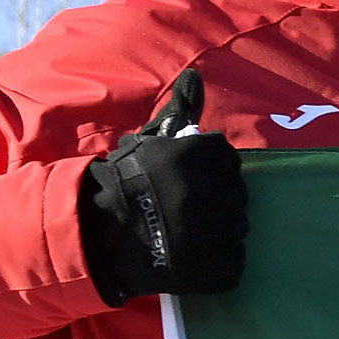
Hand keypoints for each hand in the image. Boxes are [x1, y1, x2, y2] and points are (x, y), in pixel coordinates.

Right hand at [79, 68, 248, 303]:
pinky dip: (216, 261)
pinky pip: (233, 262)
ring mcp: (223, 229)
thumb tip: (195, 75)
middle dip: (213, 200)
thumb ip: (181, 110)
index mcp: (207, 154)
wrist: (101, 233)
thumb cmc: (126, 181)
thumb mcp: (150, 139)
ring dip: (216, 230)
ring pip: (236, 227)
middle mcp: (220, 189)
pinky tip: (189, 255)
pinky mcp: (223, 264)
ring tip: (182, 231)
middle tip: (180, 208)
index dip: (206, 173)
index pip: (227, 162)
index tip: (182, 181)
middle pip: (235, 195)